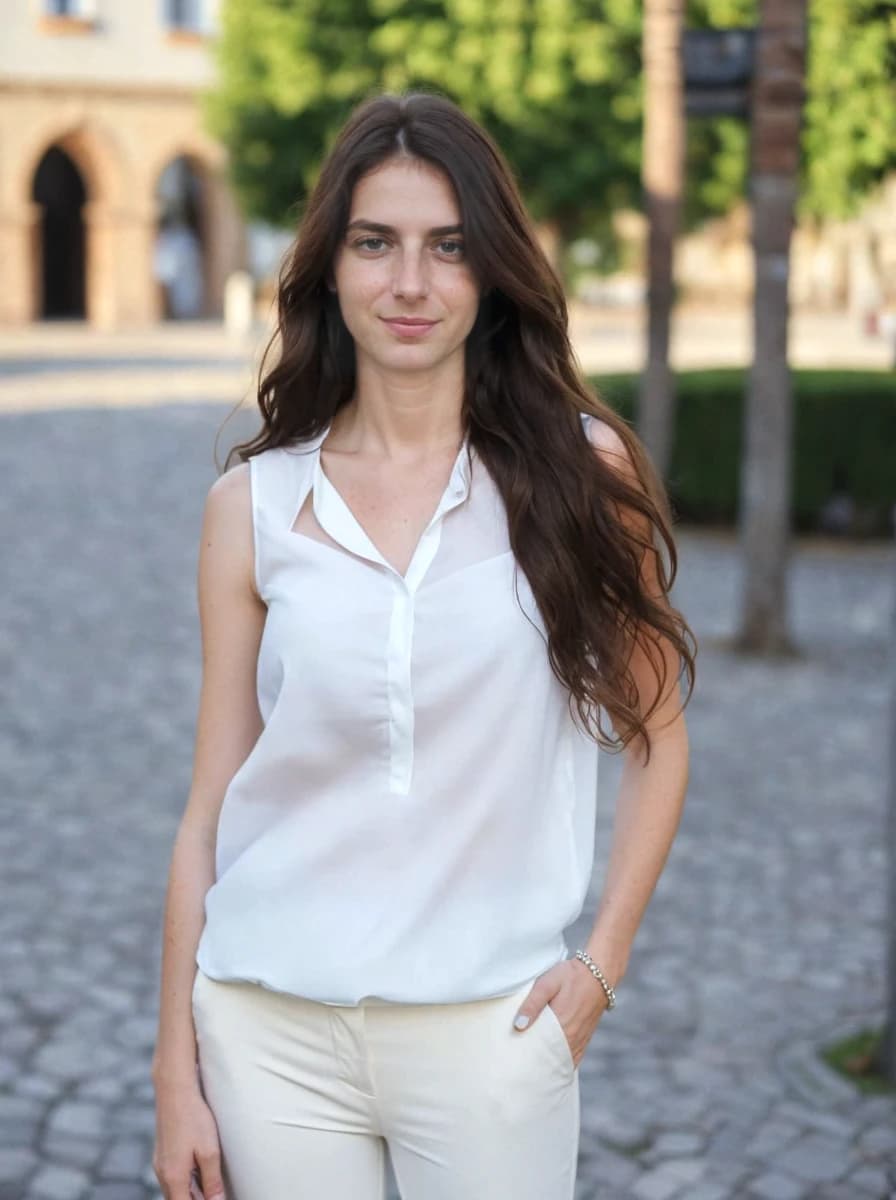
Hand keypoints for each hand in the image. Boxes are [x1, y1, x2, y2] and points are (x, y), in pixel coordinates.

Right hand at [152, 1078, 227, 1199]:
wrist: (174, 1091)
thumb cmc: (193, 1118)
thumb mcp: (209, 1151)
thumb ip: (212, 1181)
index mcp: (173, 1178)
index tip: (215, 1199)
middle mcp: (162, 1174)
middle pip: (179, 1199)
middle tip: (215, 1192)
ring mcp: (160, 1163)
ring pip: (175, 1189)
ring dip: (192, 1191)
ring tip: (212, 1184)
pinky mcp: (162, 1152)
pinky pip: (173, 1175)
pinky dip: (186, 1179)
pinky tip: (200, 1169)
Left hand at [512, 957, 610, 1068]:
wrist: (598, 973)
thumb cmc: (570, 976)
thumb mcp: (547, 983)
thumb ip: (532, 1004)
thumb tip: (518, 1026)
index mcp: (560, 1026)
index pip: (539, 1053)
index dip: (526, 1059)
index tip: (514, 1062)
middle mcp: (571, 1038)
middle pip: (550, 1060)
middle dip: (535, 1065)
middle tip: (519, 1067)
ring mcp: (580, 1040)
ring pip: (562, 1061)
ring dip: (548, 1065)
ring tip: (532, 1068)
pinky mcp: (585, 1038)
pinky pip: (573, 1058)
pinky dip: (563, 1063)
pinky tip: (552, 1065)